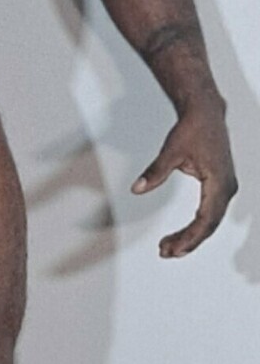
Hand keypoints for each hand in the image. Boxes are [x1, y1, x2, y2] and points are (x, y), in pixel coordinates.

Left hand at [131, 100, 236, 257]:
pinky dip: (196, 226)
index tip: (174, 248)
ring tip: (169, 248)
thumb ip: (155, 171)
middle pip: (209, 224)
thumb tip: (137, 189)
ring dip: (192, 236)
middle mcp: (227, 187)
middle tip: (165, 251)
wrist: (206, 112)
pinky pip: (211, 212)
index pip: (206, 218)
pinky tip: (182, 235)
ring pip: (211, 221)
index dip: (190, 236)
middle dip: (188, 241)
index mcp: (219, 180)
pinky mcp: (221, 186)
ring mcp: (226, 187)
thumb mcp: (171, 151)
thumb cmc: (192, 129)